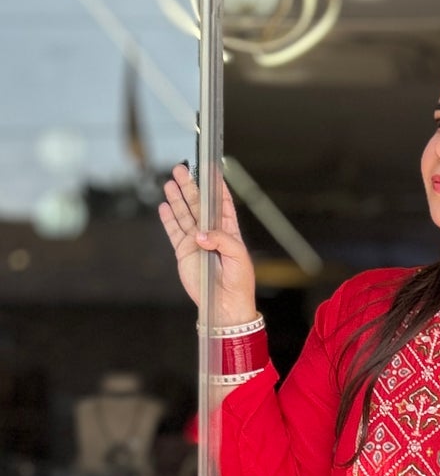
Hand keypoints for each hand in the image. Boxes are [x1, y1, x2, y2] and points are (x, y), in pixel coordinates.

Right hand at [158, 162, 257, 326]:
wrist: (226, 305)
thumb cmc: (239, 283)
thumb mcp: (238, 257)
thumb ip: (222, 240)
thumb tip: (200, 234)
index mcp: (229, 231)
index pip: (222, 203)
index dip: (216, 186)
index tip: (209, 169)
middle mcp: (212, 233)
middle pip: (199, 204)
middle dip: (190, 187)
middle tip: (181, 170)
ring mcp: (196, 242)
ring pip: (185, 215)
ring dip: (177, 199)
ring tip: (170, 183)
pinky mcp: (184, 252)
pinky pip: (174, 231)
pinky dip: (169, 219)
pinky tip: (164, 206)